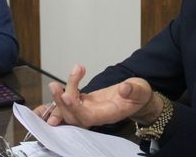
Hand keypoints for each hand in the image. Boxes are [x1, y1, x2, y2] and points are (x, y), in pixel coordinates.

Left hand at [45, 64, 161, 127]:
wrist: (137, 96)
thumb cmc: (139, 95)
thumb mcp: (140, 91)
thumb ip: (133, 91)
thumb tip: (124, 88)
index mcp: (108, 114)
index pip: (87, 117)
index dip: (76, 109)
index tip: (67, 96)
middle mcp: (96, 115)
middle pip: (73, 116)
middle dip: (61, 103)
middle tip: (55, 85)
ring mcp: (89, 108)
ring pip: (69, 109)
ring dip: (59, 97)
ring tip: (59, 81)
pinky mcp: (86, 101)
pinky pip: (70, 100)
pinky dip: (65, 91)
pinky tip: (68, 77)